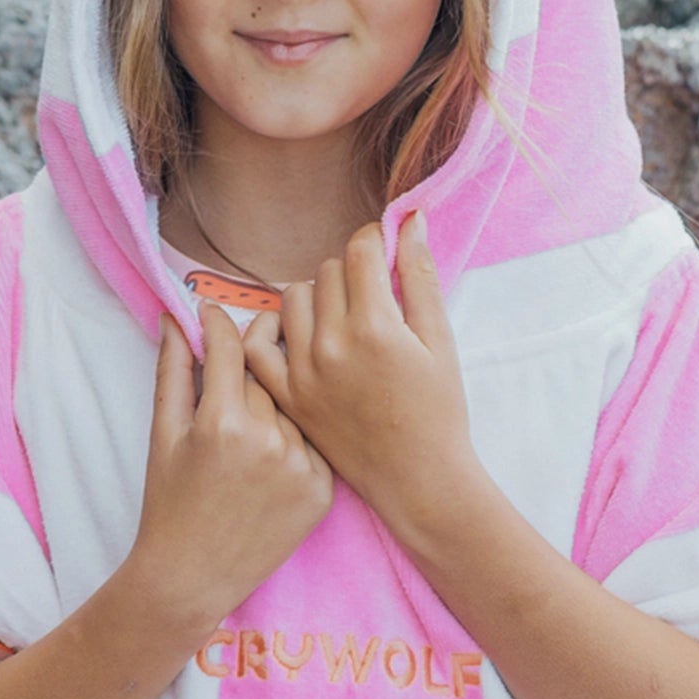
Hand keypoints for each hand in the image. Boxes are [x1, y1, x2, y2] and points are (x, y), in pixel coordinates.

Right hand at [129, 302, 333, 627]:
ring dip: (275, 408)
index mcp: (222, 422)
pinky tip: (270, 464)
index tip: (213, 313)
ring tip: (248, 439)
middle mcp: (269, 440)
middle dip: (247, 372)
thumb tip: (178, 317)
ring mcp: (302, 466)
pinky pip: (314, 442)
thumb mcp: (163, 434)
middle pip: (266, 374)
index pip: (232, 346)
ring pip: (293, 406)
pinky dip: (296, 442)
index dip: (220, 323)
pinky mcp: (324, 489)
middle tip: (230, 387)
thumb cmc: (169, 504)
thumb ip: (174, 369)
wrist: (193, 577)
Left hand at [241, 210, 480, 546]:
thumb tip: (410, 219)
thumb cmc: (438, 412)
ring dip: (316, 298)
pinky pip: (259, 345)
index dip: (374, 242)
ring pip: (292, 299)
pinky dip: (273, 331)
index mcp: (375, 327)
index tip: (384, 254)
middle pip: (327, 272)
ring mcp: (302, 372)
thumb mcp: (440, 341)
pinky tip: (297, 337)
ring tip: (341, 320)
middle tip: (372, 298)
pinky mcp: (286, 396)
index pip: (359, 251)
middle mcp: (331, 345)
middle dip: (351, 274)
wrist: (417, 479)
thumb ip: (421, 276)